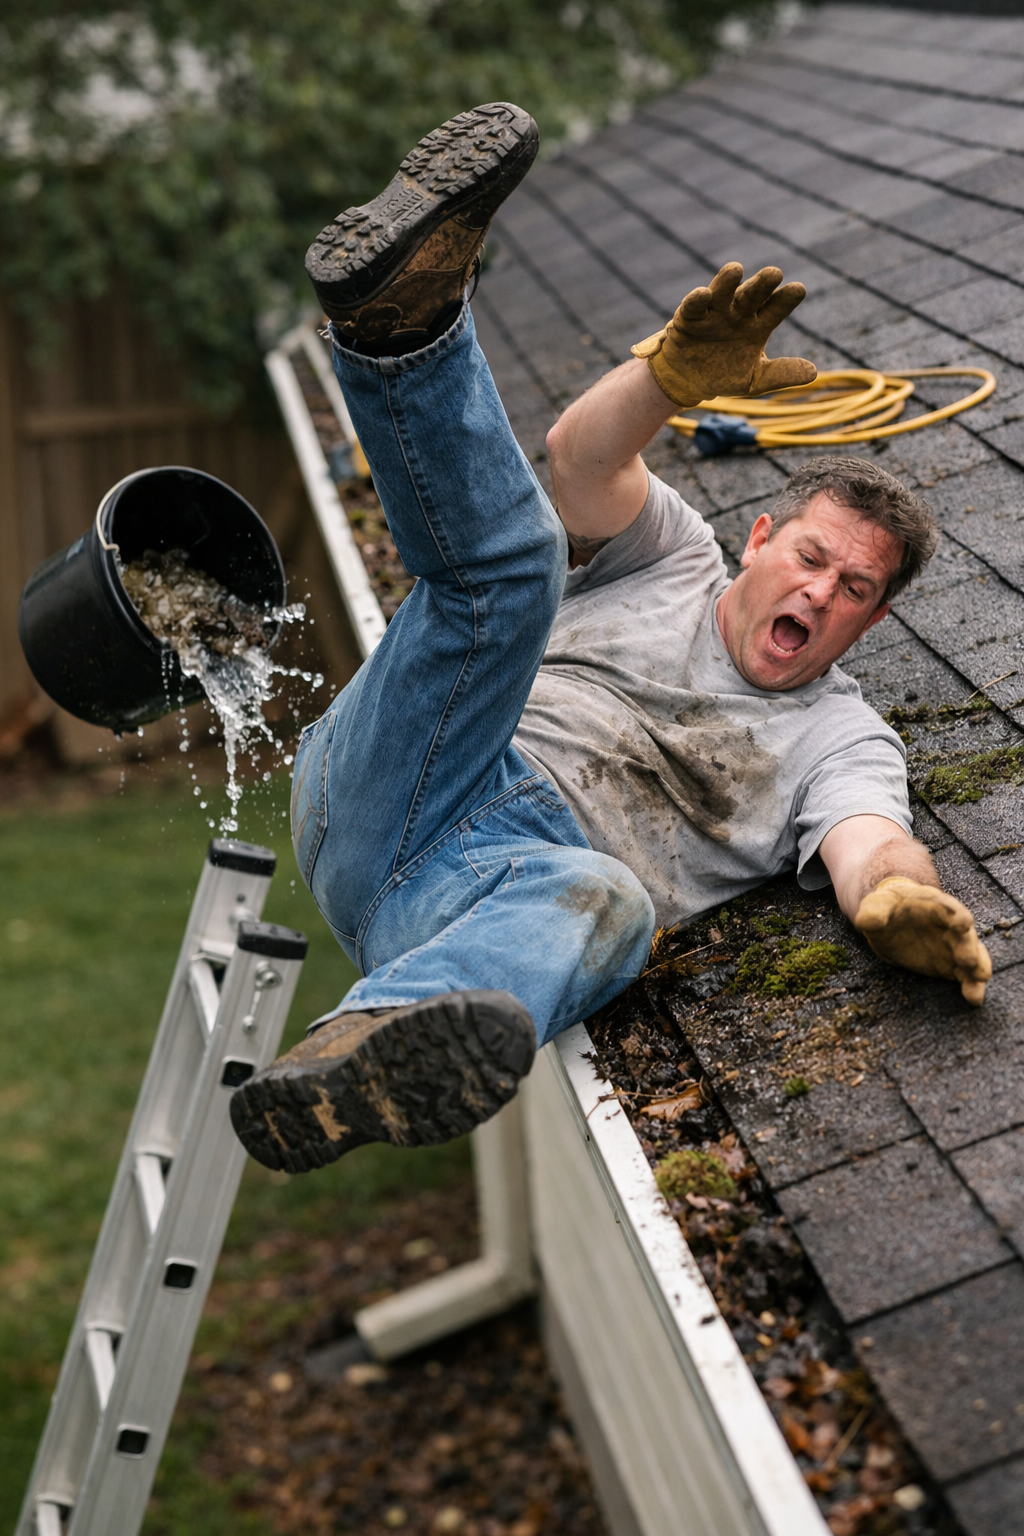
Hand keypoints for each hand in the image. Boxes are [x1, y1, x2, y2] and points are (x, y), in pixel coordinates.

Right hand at [631, 261, 816, 407]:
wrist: (689, 381)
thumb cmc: (724, 374)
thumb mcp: (755, 380)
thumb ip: (781, 374)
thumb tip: (813, 373)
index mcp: (758, 324)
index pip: (776, 308)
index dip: (786, 299)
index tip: (798, 289)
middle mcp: (737, 313)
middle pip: (752, 295)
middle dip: (761, 284)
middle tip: (774, 273)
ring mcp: (713, 313)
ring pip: (722, 293)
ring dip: (727, 282)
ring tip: (735, 269)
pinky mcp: (688, 318)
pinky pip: (693, 307)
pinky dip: (697, 299)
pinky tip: (703, 293)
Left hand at [854, 876, 991, 1004]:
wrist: (891, 920)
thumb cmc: (887, 908)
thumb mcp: (876, 905)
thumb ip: (874, 912)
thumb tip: (867, 922)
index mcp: (933, 904)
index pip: (947, 907)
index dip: (955, 914)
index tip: (962, 923)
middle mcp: (950, 924)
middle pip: (963, 934)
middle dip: (968, 946)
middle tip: (968, 960)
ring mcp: (953, 945)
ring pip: (971, 955)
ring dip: (977, 967)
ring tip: (980, 979)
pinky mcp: (951, 964)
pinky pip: (965, 975)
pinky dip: (971, 985)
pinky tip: (974, 998)